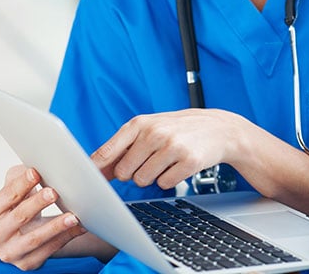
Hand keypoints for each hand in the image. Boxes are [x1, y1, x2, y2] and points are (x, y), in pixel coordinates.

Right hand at [0, 164, 85, 268]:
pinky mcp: (26, 262)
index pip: (6, 196)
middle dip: (37, 203)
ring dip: (54, 226)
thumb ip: (20, 175)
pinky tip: (79, 226)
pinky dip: (66, 238)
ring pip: (33, 239)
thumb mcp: (17, 187)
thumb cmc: (21, 203)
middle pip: (19, 217)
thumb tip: (35, 165)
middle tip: (54, 192)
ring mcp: (9, 251)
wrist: (28, 229)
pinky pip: (48, 250)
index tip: (36, 172)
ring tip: (72, 216)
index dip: (21, 184)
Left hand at [91, 108, 242, 188]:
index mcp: (140, 123)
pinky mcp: (189, 161)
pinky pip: (164, 184)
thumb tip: (96, 170)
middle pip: (124, 173)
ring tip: (167, 160)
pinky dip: (170, 179)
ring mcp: (172, 147)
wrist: (219, 128)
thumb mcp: (150, 129)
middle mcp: (154, 133)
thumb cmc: (178, 129)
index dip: (96, 171)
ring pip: (143, 180)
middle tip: (151, 160)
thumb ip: (122, 148)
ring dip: (153, 176)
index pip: (107, 152)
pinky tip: (179, 165)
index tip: (88, 183)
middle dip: (134, 172)